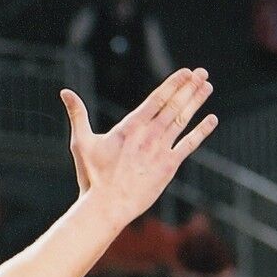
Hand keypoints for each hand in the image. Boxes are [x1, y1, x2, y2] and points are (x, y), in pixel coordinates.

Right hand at [59, 68, 216, 224]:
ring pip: (183, 119)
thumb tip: (65, 92)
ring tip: (208, 86)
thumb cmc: (92, 175)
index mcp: (130, 127)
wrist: (108, 204)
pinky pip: (189, 144)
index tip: (186, 73)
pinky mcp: (169, 165)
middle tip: (202, 72)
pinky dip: (201, 131)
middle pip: (173, 105)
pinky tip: (212, 119)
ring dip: (196, 102)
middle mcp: (148, 134)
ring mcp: (161, 149)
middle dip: (189, 87)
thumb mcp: (81, 142)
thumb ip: (77, 114)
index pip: (156, 99)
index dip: (173, 84)